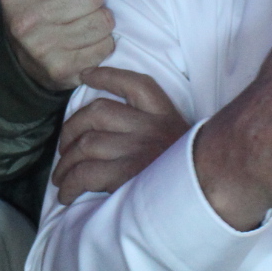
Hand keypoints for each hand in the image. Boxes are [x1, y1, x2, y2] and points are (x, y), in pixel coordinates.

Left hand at [52, 67, 189, 204]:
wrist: (211, 195)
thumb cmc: (194, 175)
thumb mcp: (185, 142)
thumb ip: (158, 131)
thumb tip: (118, 132)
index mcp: (165, 115)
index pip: (135, 84)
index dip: (106, 76)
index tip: (85, 75)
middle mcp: (150, 127)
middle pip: (97, 112)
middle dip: (71, 128)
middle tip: (64, 146)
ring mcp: (138, 149)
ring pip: (86, 145)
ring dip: (65, 162)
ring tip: (60, 176)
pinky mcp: (127, 175)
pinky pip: (86, 174)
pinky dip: (70, 184)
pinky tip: (66, 193)